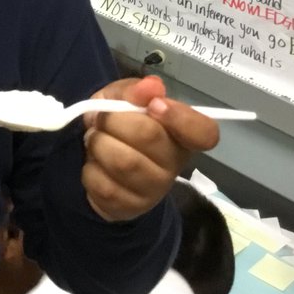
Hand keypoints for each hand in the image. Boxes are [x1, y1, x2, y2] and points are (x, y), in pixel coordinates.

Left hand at [80, 77, 218, 221]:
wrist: (97, 163)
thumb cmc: (119, 126)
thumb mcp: (121, 99)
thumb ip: (135, 90)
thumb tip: (151, 86)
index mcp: (182, 135)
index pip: (204, 133)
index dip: (181, 117)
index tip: (154, 105)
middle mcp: (175, 164)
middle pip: (148, 136)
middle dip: (113, 121)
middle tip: (101, 120)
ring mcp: (154, 190)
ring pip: (123, 161)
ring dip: (98, 144)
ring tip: (94, 140)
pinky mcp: (129, 207)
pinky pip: (102, 184)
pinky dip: (89, 168)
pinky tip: (94, 164)